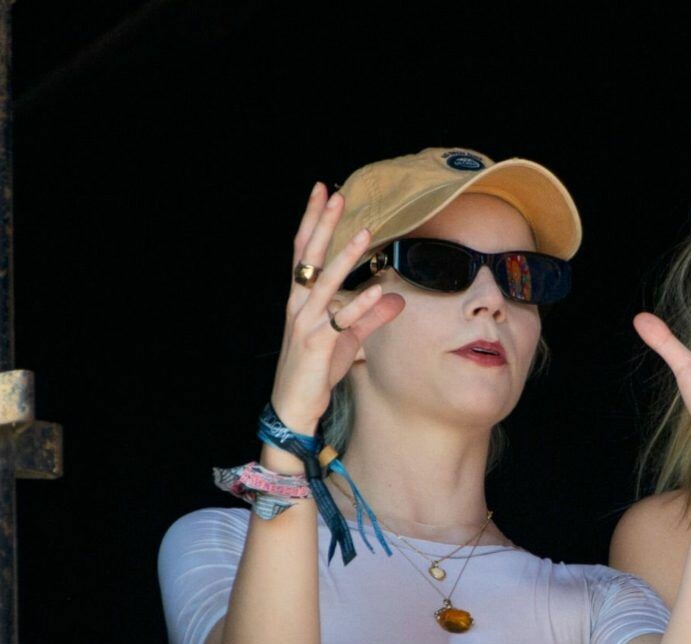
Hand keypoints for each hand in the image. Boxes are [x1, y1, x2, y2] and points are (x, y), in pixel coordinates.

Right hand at [270, 183, 405, 433]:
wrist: (294, 406)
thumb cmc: (316, 370)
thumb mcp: (347, 338)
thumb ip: (370, 316)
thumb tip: (396, 297)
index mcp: (301, 298)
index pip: (304, 250)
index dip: (313, 220)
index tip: (324, 191)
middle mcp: (299, 304)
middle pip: (308, 256)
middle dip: (322, 224)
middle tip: (334, 193)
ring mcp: (306, 323)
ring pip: (325, 282)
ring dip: (344, 256)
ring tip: (363, 231)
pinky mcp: (317, 344)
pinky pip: (340, 321)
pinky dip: (360, 305)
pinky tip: (377, 290)